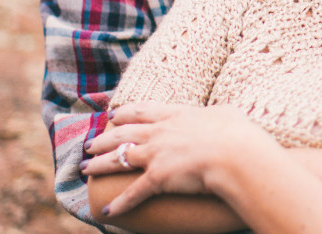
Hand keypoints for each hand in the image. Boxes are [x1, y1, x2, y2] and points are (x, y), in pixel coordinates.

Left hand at [83, 102, 262, 216]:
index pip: (143, 111)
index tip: (112, 114)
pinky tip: (106, 210)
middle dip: (103, 139)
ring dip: (99, 165)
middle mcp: (160, 132)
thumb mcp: (225, 114)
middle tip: (90, 143)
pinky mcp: (156, 178)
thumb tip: (220, 116)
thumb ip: (215, 115)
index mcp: (176, 114)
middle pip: (123, 133)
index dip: (125, 113)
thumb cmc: (236, 132)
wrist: (234, 153)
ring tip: (84, 169)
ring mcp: (156, 154)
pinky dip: (118, 204)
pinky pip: (132, 194)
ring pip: (119, 159)